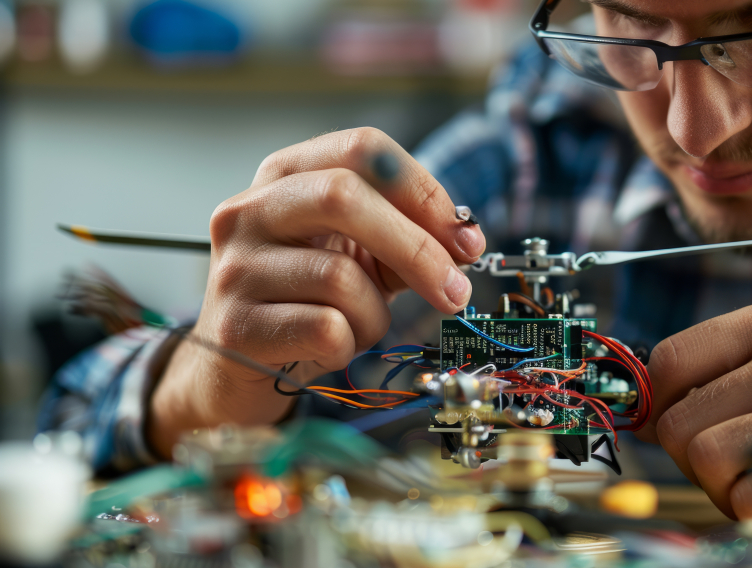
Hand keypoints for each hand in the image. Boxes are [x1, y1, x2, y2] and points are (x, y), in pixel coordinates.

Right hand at [148, 128, 484, 456]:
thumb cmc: (306, 300)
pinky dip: (349, 344)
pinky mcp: (234, 326)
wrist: (240, 366)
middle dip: (417, 247)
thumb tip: (465, 241)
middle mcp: (249, 210)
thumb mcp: (358, 255)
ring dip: (375, 313)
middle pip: (345, 196)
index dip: (423, 190)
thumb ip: (408, 238)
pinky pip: (326, 329)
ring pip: (340, 277)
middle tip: (456, 289)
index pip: (362, 149)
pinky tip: (331, 348)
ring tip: (360, 325)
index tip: (464, 236)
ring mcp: (235, 267)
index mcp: (285, 176)